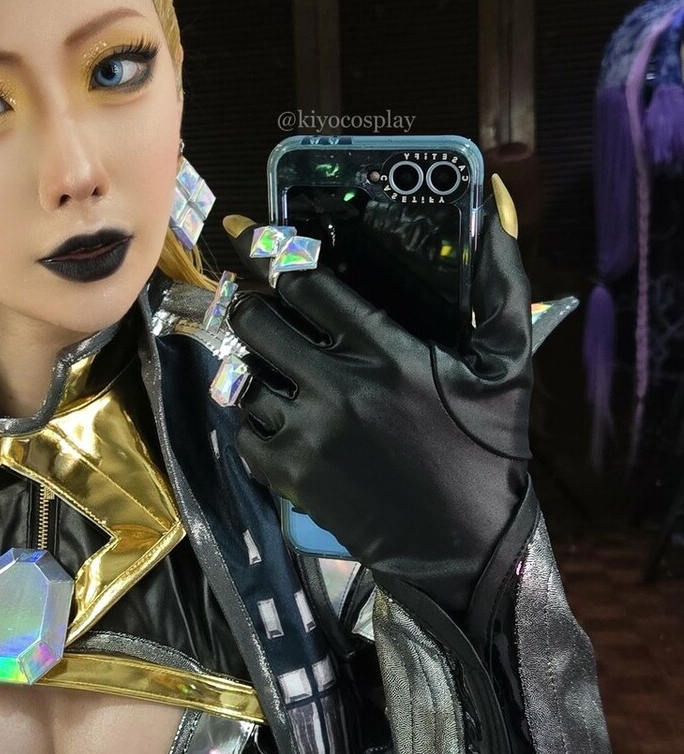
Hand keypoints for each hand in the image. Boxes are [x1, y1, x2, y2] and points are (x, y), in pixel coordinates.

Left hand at [223, 184, 531, 619]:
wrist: (464, 545)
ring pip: (246, 378)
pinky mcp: (293, 475)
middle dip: (251, 305)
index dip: (280, 259)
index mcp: (388, 351)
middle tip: (257, 305)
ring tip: (271, 367)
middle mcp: (340, 386)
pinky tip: (276, 416)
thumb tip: (498, 208)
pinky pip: (244, 433)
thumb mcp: (509, 366)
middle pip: (258, 323)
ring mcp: (310, 433)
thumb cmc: (488, 451)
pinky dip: (253, 422)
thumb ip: (502, 286)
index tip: (262, 242)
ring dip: (253, 369)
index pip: (308, 285)